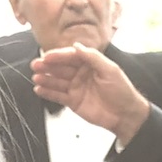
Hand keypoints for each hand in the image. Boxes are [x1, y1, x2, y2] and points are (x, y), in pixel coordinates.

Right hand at [31, 46, 152, 145]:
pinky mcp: (73, 101)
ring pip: (57, 81)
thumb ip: (93, 57)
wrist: (125, 115)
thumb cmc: (122, 91)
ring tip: (36, 78)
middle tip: (36, 65)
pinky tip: (39, 89)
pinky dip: (48, 93)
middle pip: (61, 68)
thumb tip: (77, 46)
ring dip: (46, 79)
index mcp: (90, 64)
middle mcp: (81, 74)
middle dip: (47, 66)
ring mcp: (76, 88)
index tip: (47, 56)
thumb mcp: (110, 70)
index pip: (71, 56)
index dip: (58, 56)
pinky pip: (58, 96)